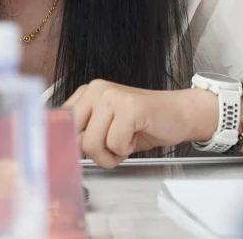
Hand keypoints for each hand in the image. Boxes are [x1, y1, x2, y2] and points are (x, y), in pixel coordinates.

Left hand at [63, 79, 215, 167]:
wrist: (180, 114)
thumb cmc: (144, 123)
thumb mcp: (107, 128)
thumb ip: (85, 133)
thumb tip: (64, 148)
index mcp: (87, 92)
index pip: (62, 123)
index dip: (73, 143)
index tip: (85, 149)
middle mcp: (96, 89)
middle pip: (76, 137)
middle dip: (95, 152)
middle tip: (114, 144)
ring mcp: (112, 96)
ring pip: (92, 144)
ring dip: (112, 153)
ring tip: (127, 139)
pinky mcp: (129, 107)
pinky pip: (115, 144)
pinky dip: (127, 149)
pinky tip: (137, 135)